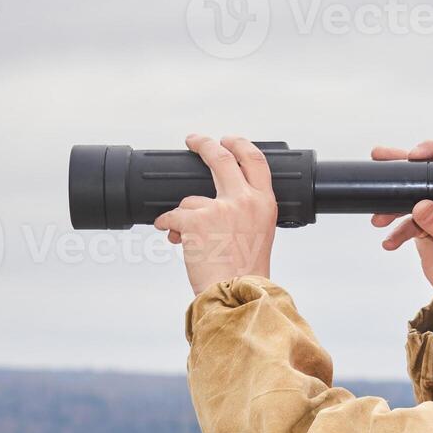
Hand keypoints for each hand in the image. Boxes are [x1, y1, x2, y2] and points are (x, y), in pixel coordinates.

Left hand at [154, 134, 277, 296]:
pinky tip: (174, 238)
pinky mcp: (196, 220)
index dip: (239, 144)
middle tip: (194, 140)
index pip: (255, 160)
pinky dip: (168, 225)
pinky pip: (173, 215)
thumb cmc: (246, 272)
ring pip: (191, 198)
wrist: (236, 292)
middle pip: (221, 157)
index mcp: (264, 203)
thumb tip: (216, 201)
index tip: (227, 140)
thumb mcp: (260, 233)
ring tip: (188, 238)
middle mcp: (244, 200)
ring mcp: (219, 207)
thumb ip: (246, 212)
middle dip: (204, 144)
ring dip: (184, 215)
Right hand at [371, 140, 432, 335]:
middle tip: (379, 156)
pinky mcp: (425, 223)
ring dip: (392, 205)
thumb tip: (421, 206)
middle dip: (402, 167)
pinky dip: (396, 230)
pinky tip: (389, 242)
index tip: (414, 155)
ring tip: (378, 217)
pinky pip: (406, 220)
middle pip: (428, 173)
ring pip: (412, 196)